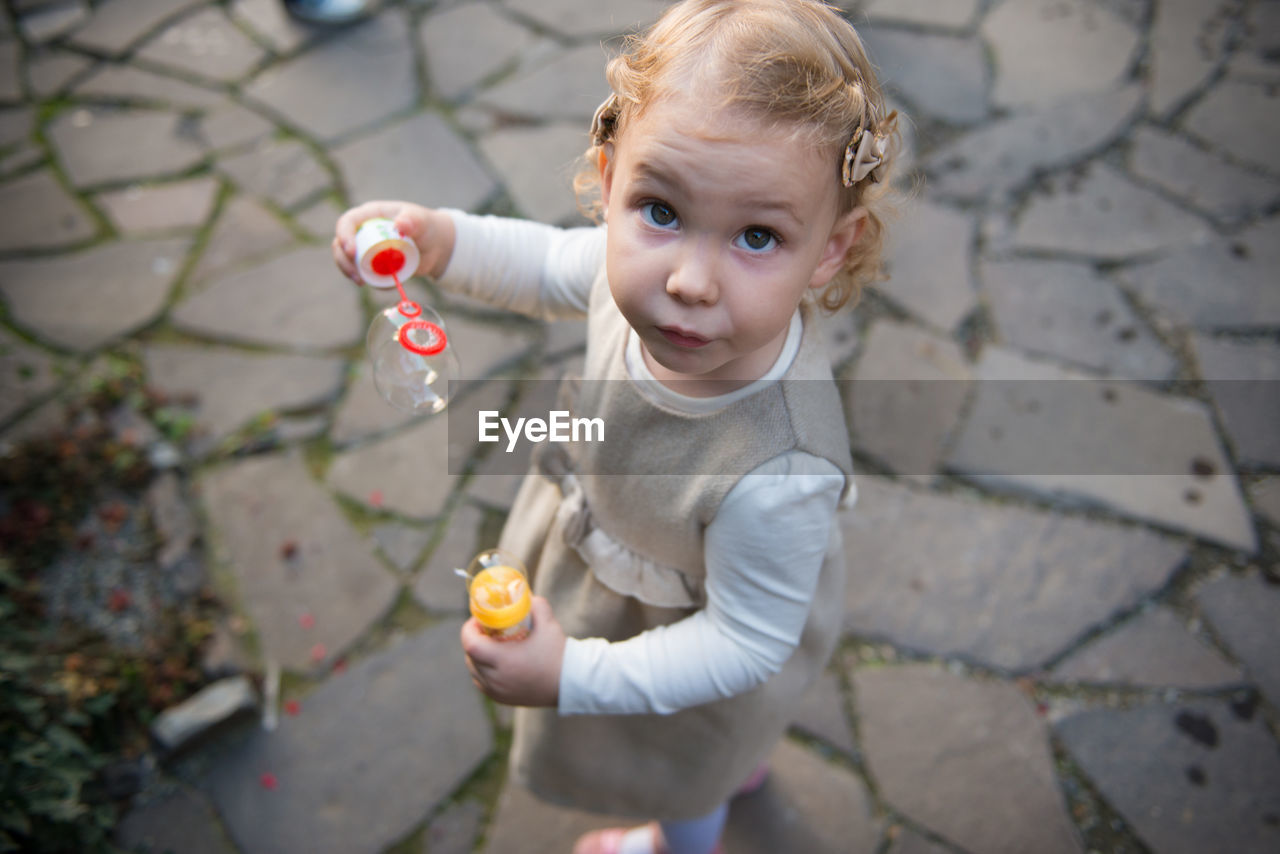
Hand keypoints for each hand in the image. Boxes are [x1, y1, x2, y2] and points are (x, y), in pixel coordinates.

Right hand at [331, 200, 456, 284]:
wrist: (435, 246)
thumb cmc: (426, 226)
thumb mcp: (421, 221)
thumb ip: (412, 221)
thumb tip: (399, 225)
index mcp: (370, 215)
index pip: (347, 222)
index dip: (344, 236)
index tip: (351, 251)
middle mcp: (363, 231)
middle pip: (340, 244)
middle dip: (343, 260)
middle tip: (355, 275)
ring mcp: (366, 249)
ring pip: (347, 261)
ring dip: (351, 273)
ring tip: (362, 283)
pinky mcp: (373, 265)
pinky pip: (365, 274)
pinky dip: (370, 282)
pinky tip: (385, 285)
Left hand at [460, 597, 565, 707]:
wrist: (570, 683)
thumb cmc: (558, 654)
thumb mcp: (548, 624)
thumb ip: (535, 605)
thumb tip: (524, 595)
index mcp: (504, 660)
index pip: (471, 645)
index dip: (469, 629)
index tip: (478, 620)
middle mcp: (497, 679)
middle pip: (470, 656)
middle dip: (473, 640)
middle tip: (485, 629)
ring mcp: (498, 692)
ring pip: (474, 671)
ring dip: (476, 656)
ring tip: (490, 645)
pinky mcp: (502, 699)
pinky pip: (481, 683)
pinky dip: (482, 671)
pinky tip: (494, 662)